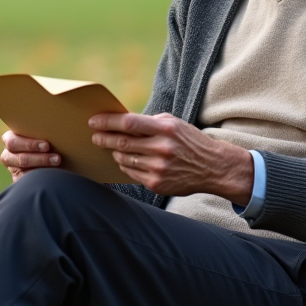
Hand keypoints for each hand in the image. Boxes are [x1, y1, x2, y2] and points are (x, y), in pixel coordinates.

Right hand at [0, 130, 61, 182]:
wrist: (47, 152)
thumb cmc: (44, 137)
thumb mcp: (39, 132)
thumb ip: (42, 130)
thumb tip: (57, 127)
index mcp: (9, 139)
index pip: (13, 142)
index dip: (30, 145)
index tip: (47, 146)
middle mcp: (8, 155)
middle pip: (21, 159)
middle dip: (40, 159)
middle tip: (57, 158)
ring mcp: (13, 169)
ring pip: (24, 172)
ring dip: (43, 169)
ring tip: (58, 165)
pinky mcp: (19, 180)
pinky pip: (27, 182)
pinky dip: (40, 180)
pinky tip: (52, 177)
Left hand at [88, 112, 252, 204]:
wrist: (212, 167)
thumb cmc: (190, 142)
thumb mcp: (174, 124)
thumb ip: (150, 122)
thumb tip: (121, 121)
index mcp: (166, 129)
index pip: (129, 123)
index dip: (108, 122)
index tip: (93, 121)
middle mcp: (162, 149)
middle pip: (122, 143)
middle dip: (104, 139)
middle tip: (95, 137)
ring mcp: (158, 168)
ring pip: (124, 159)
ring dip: (115, 153)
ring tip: (113, 148)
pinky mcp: (157, 183)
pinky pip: (131, 173)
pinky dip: (126, 165)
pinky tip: (127, 160)